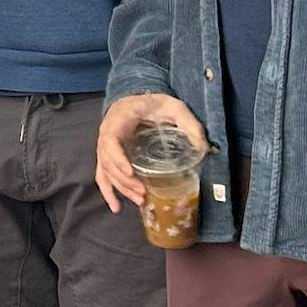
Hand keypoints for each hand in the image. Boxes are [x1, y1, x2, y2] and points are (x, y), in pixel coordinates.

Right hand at [96, 92, 208, 211]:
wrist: (137, 100)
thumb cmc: (154, 103)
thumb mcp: (175, 106)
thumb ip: (189, 123)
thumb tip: (203, 148)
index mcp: (119, 120)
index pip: (110, 141)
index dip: (118, 159)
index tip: (132, 172)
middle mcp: (107, 134)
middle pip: (107, 161)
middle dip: (124, 180)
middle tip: (143, 193)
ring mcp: (106, 147)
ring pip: (106, 171)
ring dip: (120, 188)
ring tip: (140, 200)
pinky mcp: (110, 156)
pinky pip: (103, 175)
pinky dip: (108, 192)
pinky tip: (116, 207)